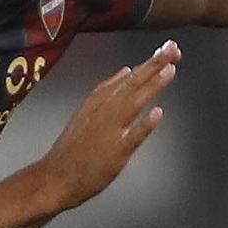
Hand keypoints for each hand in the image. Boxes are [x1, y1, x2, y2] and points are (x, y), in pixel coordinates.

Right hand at [39, 41, 178, 207]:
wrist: (54, 178)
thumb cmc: (71, 150)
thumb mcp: (86, 113)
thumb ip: (106, 92)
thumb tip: (126, 71)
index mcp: (97, 102)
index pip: (126, 78)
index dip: (148, 63)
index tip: (167, 50)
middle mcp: (104, 113)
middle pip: (131, 85)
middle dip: (153, 65)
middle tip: (173, 49)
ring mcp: (109, 132)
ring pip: (133, 104)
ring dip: (152, 86)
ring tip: (170, 69)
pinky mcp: (114, 153)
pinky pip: (131, 137)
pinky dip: (144, 125)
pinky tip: (158, 113)